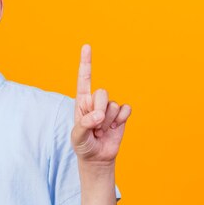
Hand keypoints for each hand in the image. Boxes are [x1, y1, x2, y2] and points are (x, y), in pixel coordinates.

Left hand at [71, 44, 130, 165]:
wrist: (97, 157)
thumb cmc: (83, 145)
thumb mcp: (78, 136)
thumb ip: (84, 124)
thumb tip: (98, 115)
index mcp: (82, 102)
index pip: (84, 79)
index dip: (86, 63)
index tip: (86, 46)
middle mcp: (96, 101)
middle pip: (102, 92)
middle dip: (99, 110)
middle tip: (94, 127)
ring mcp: (109, 108)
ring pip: (113, 105)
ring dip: (108, 121)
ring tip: (101, 131)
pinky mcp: (121, 115)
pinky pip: (126, 110)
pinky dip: (121, 120)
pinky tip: (114, 128)